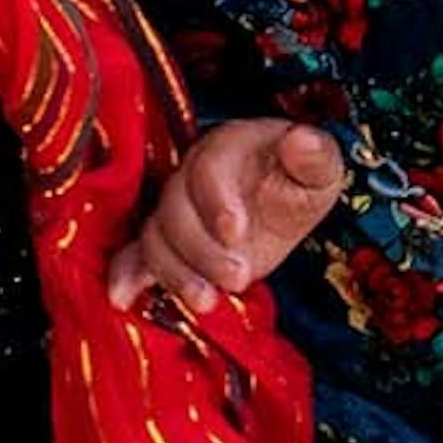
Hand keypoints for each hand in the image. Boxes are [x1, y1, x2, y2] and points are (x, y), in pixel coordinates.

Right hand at [113, 114, 355, 313]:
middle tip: (239, 278)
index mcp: (226, 146)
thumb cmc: (297, 180)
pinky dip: (126, 275)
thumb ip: (315, 156)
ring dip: (176, 272)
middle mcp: (190, 174)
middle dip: (202, 249)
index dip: (216, 200)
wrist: (278, 204)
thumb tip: (302, 140)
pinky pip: (136, 254)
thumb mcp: (319, 169)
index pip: (208, 166)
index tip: (237, 233)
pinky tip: (123, 297)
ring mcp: (175, 209)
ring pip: (156, 237)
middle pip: (175, 208)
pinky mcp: (168, 243)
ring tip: (207, 302)